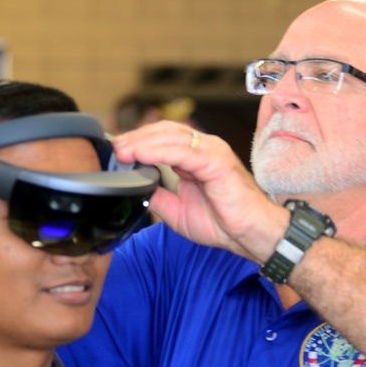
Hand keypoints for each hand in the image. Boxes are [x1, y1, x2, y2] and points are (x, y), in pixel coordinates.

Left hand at [113, 121, 287, 263]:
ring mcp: (212, 152)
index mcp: (197, 157)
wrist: (250, 235)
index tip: (118, 151)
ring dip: (142, 142)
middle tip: (115, 148)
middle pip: (164, 131)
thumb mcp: (177, 211)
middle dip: (136, 137)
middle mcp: (205, 148)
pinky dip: (158, 151)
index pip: (163, 138)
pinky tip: (140, 156)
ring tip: (123, 151)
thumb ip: (158, 195)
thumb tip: (135, 187)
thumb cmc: (223, 223)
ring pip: (171, 137)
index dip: (139, 141)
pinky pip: (182, 152)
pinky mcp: (216, 161)